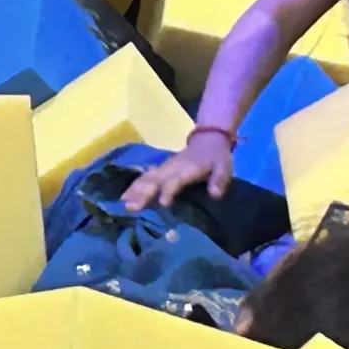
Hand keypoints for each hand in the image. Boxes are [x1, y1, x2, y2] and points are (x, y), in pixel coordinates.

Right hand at [118, 129, 232, 212]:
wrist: (207, 140)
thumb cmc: (216, 157)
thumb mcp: (224, 167)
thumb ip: (219, 180)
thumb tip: (215, 194)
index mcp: (187, 168)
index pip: (176, 180)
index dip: (169, 191)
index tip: (163, 204)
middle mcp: (172, 168)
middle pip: (155, 180)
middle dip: (142, 193)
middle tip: (131, 207)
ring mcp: (164, 168)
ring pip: (146, 178)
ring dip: (134, 190)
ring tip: (123, 203)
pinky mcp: (159, 170)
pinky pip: (144, 178)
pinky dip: (134, 187)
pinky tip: (124, 197)